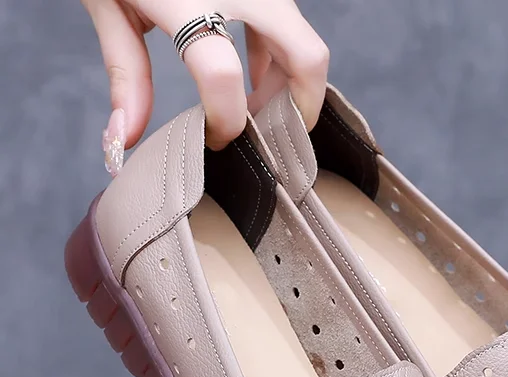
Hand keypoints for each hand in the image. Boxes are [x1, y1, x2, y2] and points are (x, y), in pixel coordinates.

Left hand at [81, 0, 329, 169]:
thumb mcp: (109, 4)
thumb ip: (126, 72)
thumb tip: (126, 138)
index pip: (222, 74)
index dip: (226, 120)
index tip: (216, 138)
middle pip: (305, 57)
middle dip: (300, 109)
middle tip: (272, 134)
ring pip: (304, 43)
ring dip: (289, 84)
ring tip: (254, 105)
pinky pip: (289, 23)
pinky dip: (279, 56)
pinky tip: (253, 72)